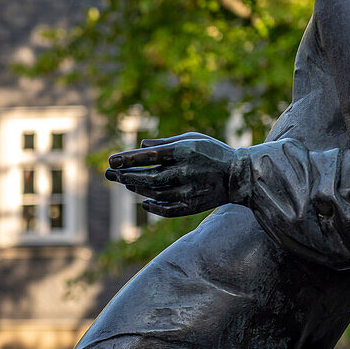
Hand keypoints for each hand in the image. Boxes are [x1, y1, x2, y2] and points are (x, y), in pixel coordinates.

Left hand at [105, 132, 234, 216]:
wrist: (240, 175)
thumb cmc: (213, 152)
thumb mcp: (192, 139)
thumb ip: (165, 143)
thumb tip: (141, 145)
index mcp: (184, 151)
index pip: (149, 156)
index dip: (127, 159)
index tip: (110, 160)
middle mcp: (185, 172)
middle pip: (148, 177)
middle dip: (125, 175)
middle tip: (108, 174)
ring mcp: (189, 191)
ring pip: (155, 193)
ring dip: (137, 188)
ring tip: (126, 182)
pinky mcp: (193, 206)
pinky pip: (167, 210)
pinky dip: (153, 207)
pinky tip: (143, 202)